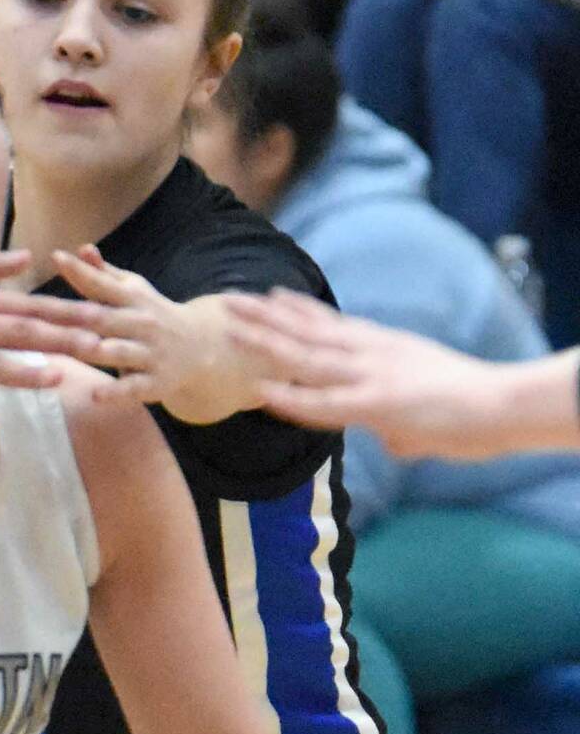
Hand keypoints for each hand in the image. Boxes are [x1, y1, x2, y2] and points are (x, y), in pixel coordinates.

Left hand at [51, 245, 264, 423]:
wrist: (203, 347)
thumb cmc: (152, 315)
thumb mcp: (134, 292)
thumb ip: (104, 275)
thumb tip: (82, 249)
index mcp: (132, 300)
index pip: (103, 284)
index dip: (80, 272)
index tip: (57, 257)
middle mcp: (141, 324)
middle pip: (104, 318)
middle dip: (73, 314)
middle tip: (40, 311)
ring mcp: (150, 353)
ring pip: (119, 351)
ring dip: (96, 350)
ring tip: (70, 348)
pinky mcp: (155, 382)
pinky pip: (134, 387)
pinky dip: (116, 392)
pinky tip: (96, 395)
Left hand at [225, 289, 519, 457]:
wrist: (505, 405)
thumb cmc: (473, 411)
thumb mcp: (424, 407)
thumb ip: (400, 421)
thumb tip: (394, 439)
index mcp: (386, 347)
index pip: (334, 323)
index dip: (299, 309)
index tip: (271, 294)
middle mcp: (373, 353)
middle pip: (309, 330)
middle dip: (266, 316)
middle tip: (229, 299)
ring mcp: (371, 376)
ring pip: (306, 356)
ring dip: (265, 341)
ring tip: (229, 326)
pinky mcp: (376, 404)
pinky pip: (324, 402)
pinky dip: (292, 396)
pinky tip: (262, 390)